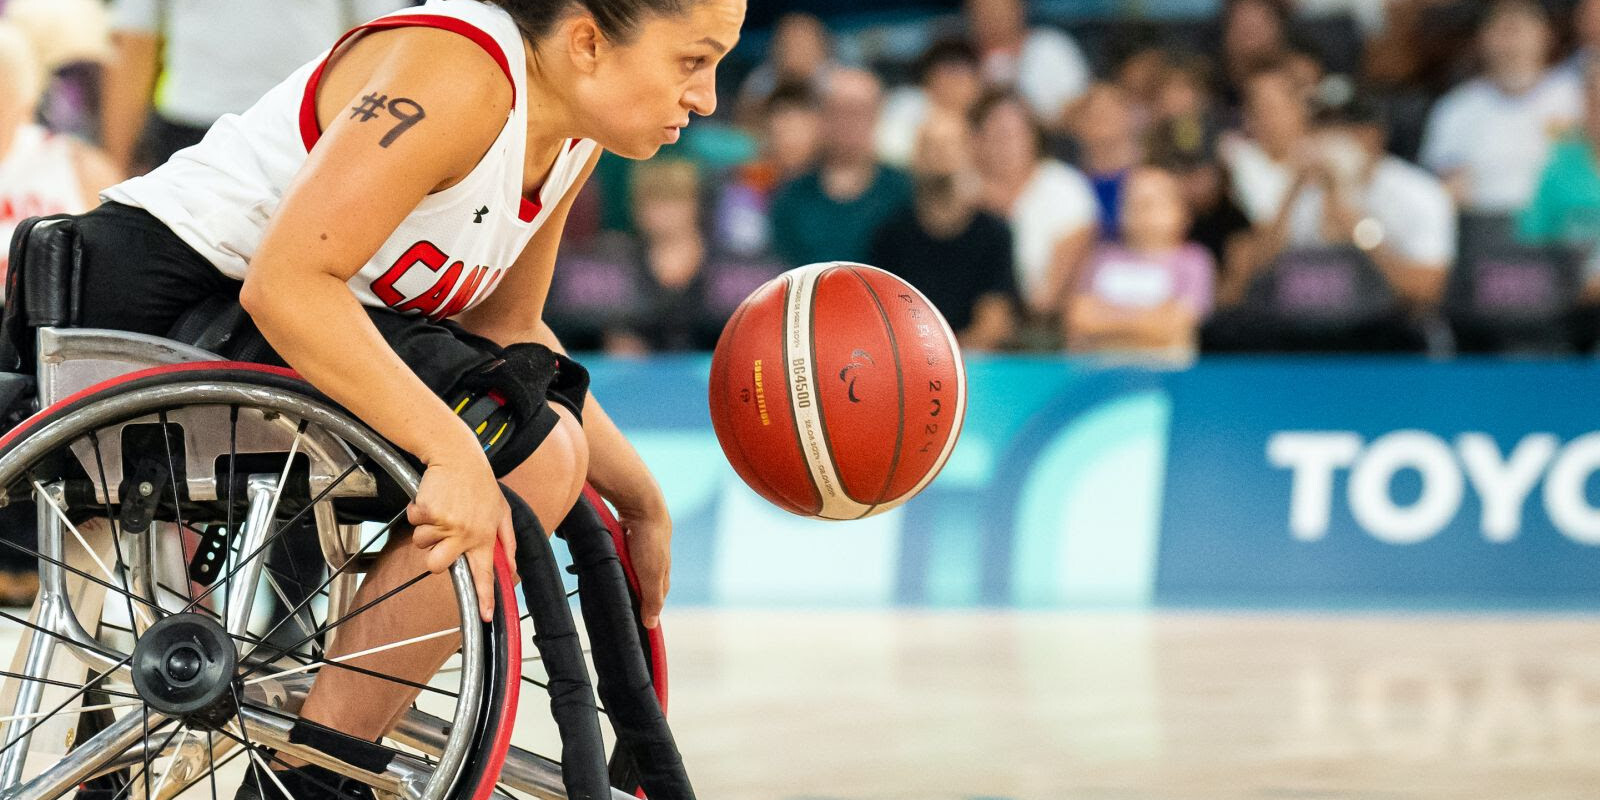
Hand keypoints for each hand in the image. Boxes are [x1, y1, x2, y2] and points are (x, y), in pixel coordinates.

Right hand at [408, 446, 515, 622]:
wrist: (458, 456)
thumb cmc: (479, 484)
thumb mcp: (501, 511)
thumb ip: (507, 541)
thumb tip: (512, 566)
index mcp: (485, 536)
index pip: (486, 572)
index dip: (486, 596)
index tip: (485, 615)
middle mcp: (466, 533)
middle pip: (438, 567)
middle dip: (434, 557)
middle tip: (440, 539)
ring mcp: (446, 523)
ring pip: (422, 543)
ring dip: (426, 529)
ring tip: (441, 510)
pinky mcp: (429, 512)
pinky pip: (414, 521)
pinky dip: (418, 510)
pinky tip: (432, 498)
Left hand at [615, 496, 671, 628]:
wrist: (642, 505)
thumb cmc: (649, 540)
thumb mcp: (651, 574)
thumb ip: (652, 599)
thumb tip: (651, 625)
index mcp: (663, 572)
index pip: (657, 597)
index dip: (649, 610)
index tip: (639, 623)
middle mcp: (654, 560)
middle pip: (644, 583)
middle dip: (635, 594)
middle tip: (621, 607)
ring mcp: (642, 547)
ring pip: (632, 569)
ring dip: (623, 576)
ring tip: (609, 587)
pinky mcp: (629, 536)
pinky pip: (621, 555)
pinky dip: (616, 561)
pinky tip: (607, 563)